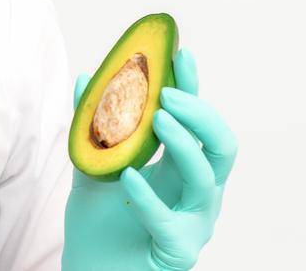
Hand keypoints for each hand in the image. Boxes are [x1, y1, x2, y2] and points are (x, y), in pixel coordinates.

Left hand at [62, 50, 237, 269]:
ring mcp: (193, 223)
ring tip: (155, 119)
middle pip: (222, 146)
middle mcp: (196, 193)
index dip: (194, 88)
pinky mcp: (178, 251)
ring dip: (184, 145)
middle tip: (167, 93)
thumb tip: (84, 78)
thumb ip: (91, 126)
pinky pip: (170, 221)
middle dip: (201, 114)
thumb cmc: (99, 225)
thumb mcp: (91, 166)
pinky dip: (149, 197)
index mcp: (181, 169)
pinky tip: (127, 177)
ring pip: (207, 179)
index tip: (181, 53)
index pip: (197, 122)